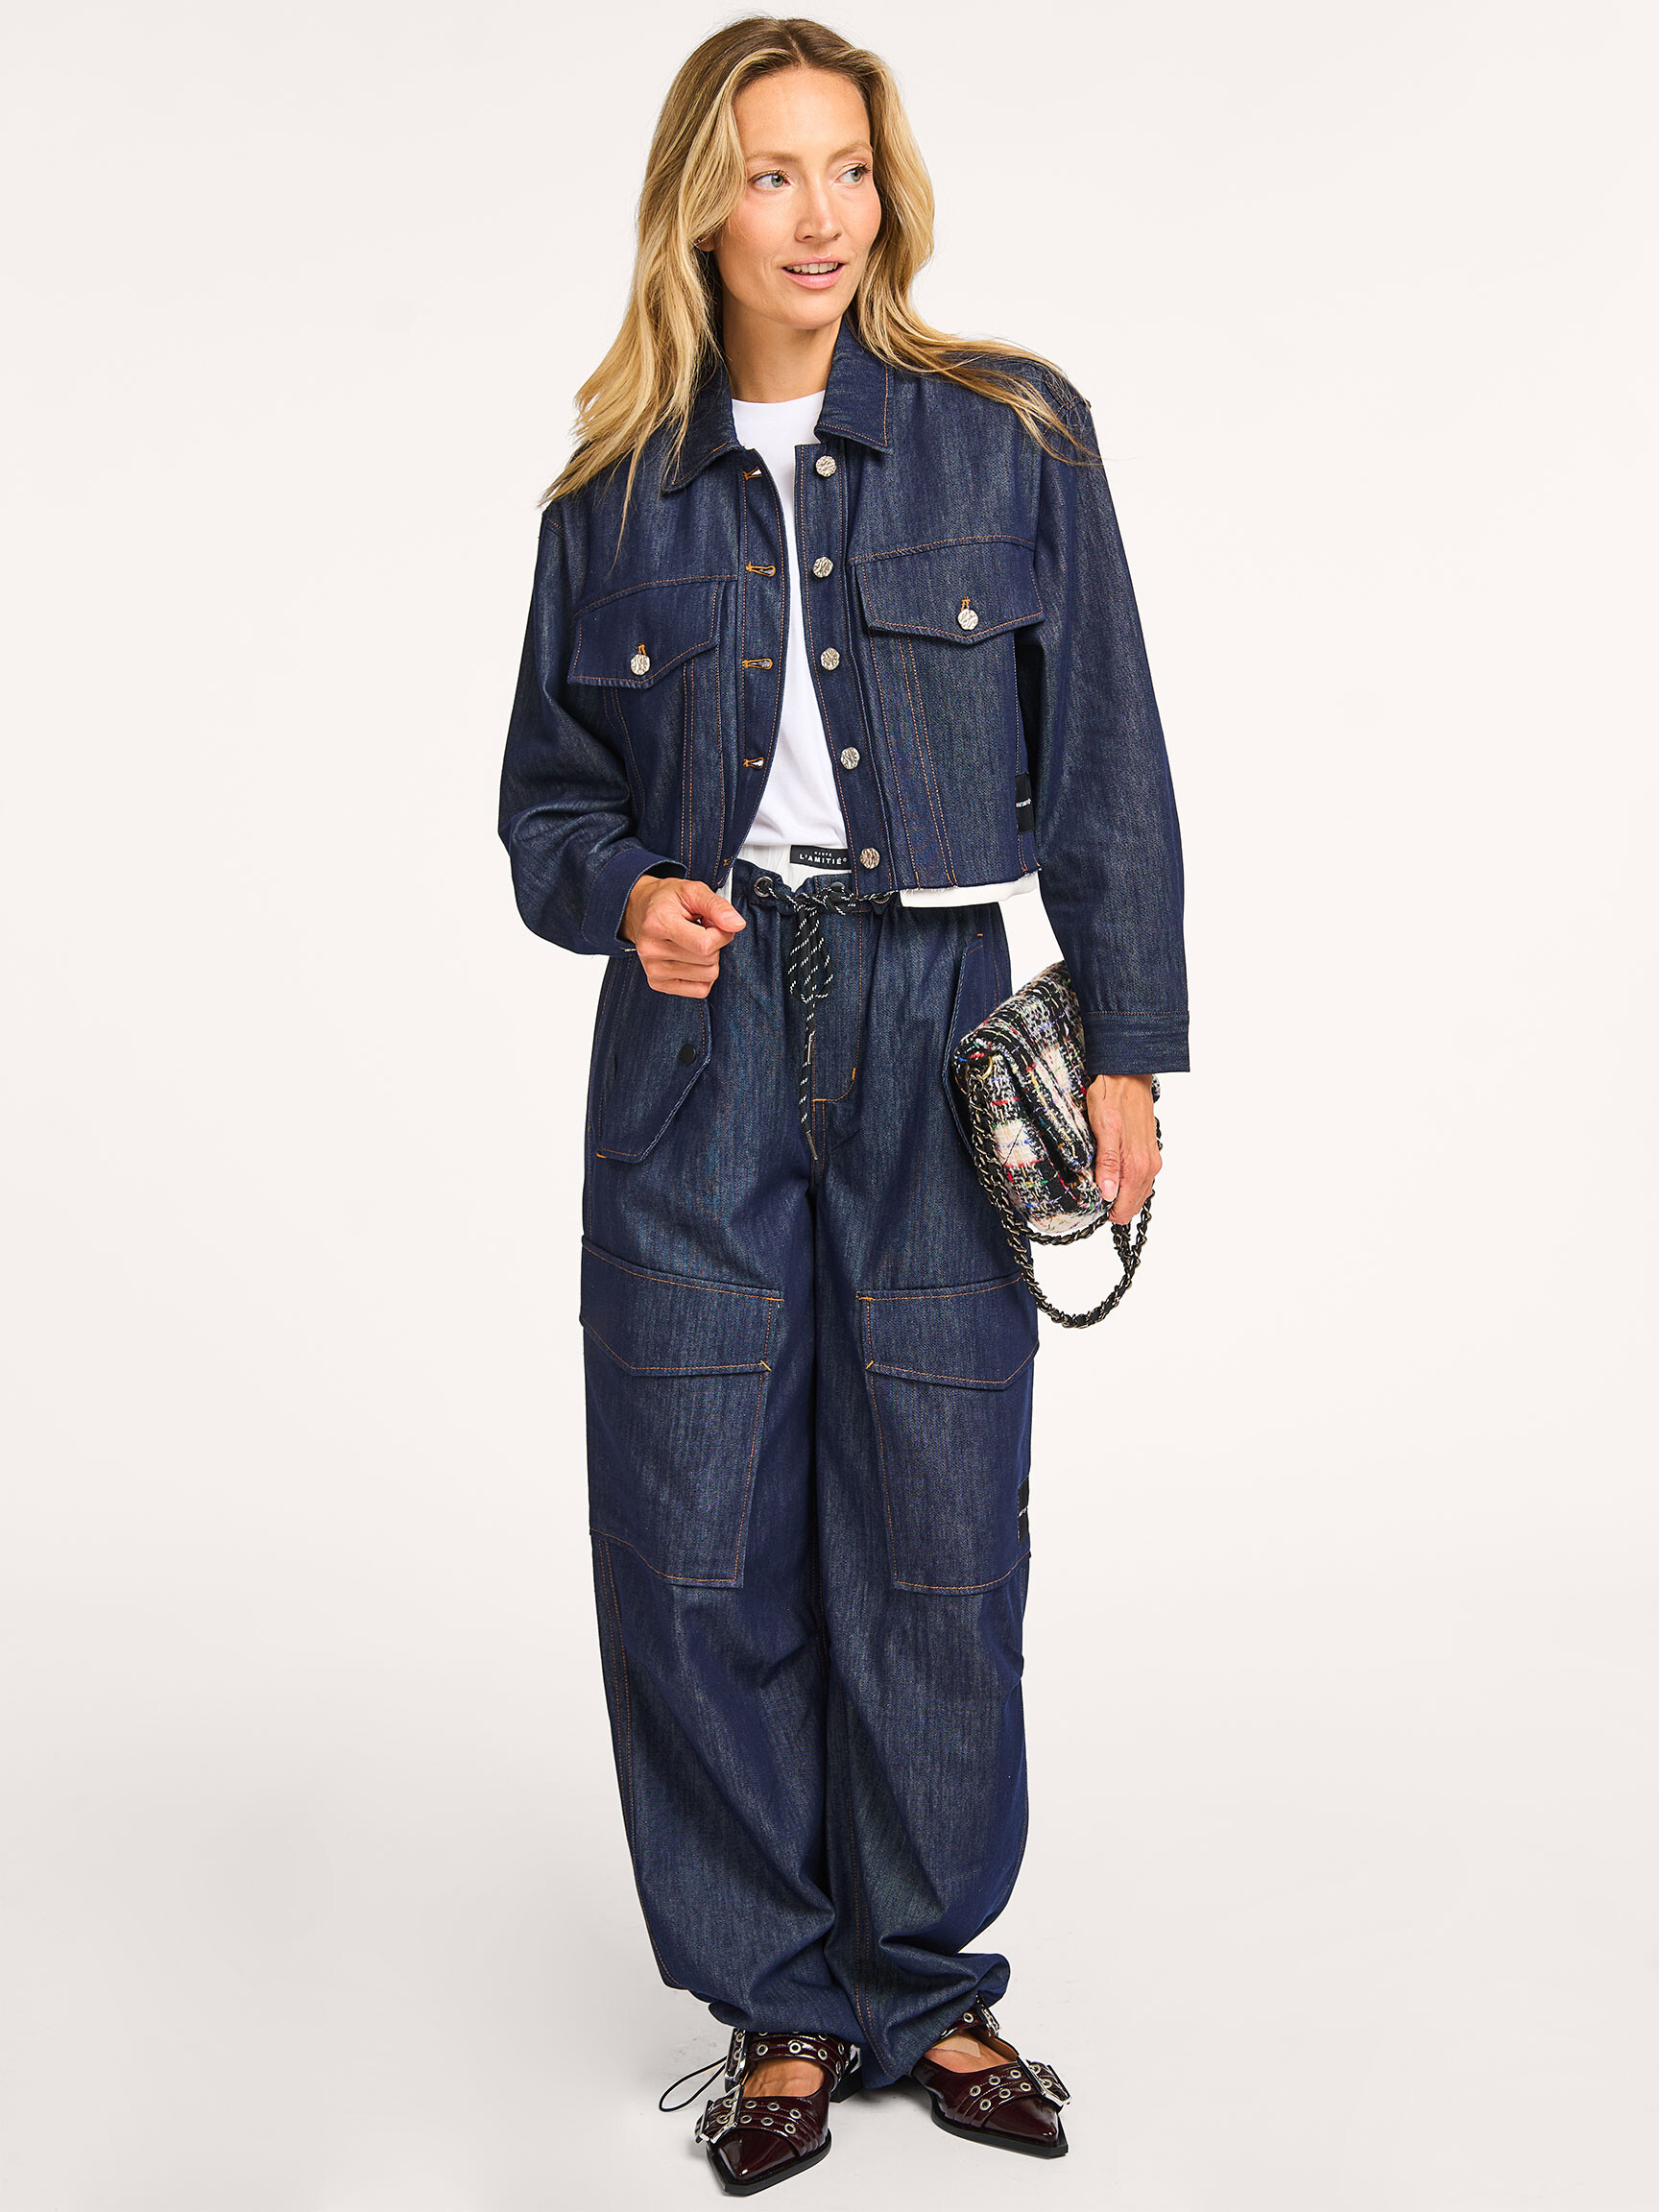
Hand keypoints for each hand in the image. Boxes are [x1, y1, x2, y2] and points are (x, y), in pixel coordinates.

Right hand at [621, 875, 744, 995]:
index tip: (716, 923)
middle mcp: (651, 949)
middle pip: (708, 961)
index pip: (705, 945)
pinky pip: (700, 989)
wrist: (640, 910)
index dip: (721, 934)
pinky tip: (691, 958)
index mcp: (658, 924)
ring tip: (694, 942)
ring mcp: (652, 969)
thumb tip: (737, 925)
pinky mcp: (657, 983)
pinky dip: (703, 975)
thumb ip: (717, 906)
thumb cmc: (668, 900)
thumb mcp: (693, 891)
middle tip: (701, 930)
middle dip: (715, 945)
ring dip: (709, 959)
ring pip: (707, 976)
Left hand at [1085, 1072, 1160, 1224]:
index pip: (1125, 1209)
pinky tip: (1114, 1175)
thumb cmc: (1112, 1098)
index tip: (1091, 1202)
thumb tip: (1108, 1195)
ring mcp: (1151, 1160)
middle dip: (1114, 1205)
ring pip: (1138, 1194)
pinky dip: (1129, 1184)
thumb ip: (1107, 1164)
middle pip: (1133, 1205)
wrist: (1128, 1075)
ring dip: (1122, 1195)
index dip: (1107, 1211)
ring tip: (1102, 1182)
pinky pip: (1142, 1180)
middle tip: (1093, 1190)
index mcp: (1137, 1165)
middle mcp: (1149, 1167)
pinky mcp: (1150, 1152)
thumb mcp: (1103, 1129)